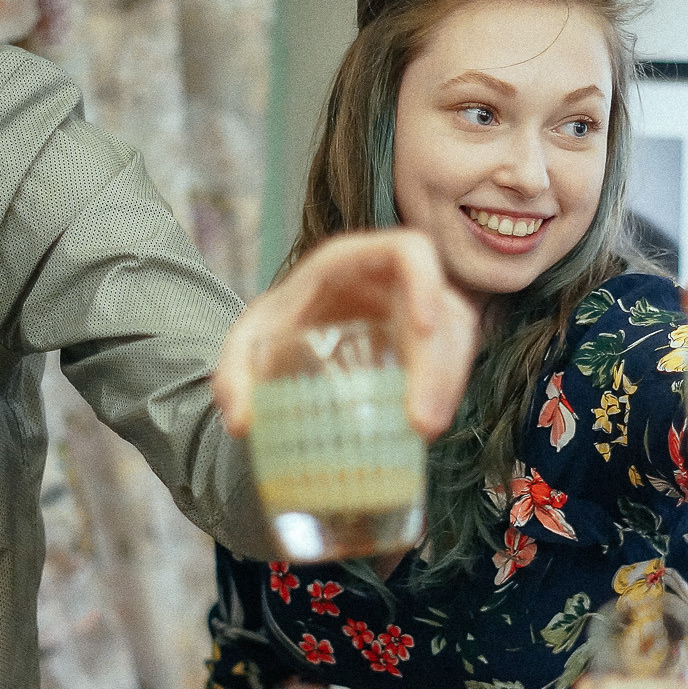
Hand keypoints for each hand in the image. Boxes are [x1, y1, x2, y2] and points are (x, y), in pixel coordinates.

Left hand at [215, 231, 477, 437]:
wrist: (282, 351)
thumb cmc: (267, 335)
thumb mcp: (242, 348)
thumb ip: (231, 378)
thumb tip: (240, 423)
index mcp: (352, 262)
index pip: (407, 252)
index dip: (425, 282)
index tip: (422, 330)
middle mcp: (393, 283)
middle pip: (442, 307)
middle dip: (441, 365)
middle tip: (422, 425)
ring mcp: (415, 314)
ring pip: (456, 339)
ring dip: (448, 385)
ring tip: (424, 436)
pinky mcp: (424, 348)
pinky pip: (450, 364)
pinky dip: (442, 395)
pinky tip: (422, 433)